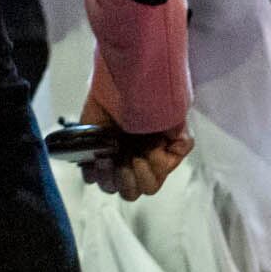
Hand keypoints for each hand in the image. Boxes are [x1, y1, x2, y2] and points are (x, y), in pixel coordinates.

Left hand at [78, 83, 192, 198]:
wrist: (122, 78)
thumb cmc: (150, 95)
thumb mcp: (175, 116)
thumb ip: (181, 141)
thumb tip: (173, 155)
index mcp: (155, 158)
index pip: (152, 184)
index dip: (151, 171)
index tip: (150, 147)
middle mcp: (134, 163)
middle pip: (132, 193)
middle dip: (130, 178)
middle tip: (129, 156)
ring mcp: (112, 160)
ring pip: (110, 187)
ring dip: (111, 175)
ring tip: (109, 157)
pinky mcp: (91, 153)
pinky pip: (89, 176)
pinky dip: (93, 170)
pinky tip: (99, 155)